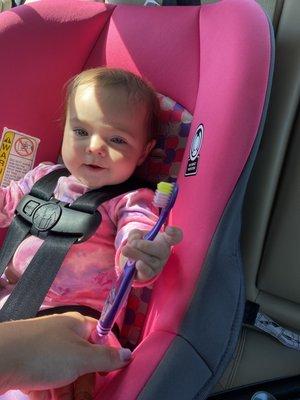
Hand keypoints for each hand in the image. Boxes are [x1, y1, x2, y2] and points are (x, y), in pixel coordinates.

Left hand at [0, 312, 131, 393]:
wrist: (0, 358)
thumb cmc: (45, 354)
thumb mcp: (81, 358)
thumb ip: (106, 358)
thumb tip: (129, 353)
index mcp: (77, 326)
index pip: (99, 336)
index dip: (106, 355)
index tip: (109, 375)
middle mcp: (61, 335)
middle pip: (82, 359)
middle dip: (85, 382)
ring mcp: (44, 350)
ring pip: (64, 373)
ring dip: (68, 392)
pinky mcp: (28, 365)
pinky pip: (46, 380)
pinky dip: (50, 393)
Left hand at [121, 226, 182, 281]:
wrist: (134, 261)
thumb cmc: (140, 244)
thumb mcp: (136, 235)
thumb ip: (134, 234)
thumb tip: (133, 241)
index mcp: (164, 240)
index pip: (176, 236)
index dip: (174, 233)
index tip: (168, 229)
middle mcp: (164, 253)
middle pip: (160, 250)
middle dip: (145, 246)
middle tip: (133, 243)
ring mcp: (158, 265)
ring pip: (150, 260)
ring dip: (136, 254)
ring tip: (126, 250)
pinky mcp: (150, 274)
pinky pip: (148, 272)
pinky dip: (142, 268)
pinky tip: (137, 264)